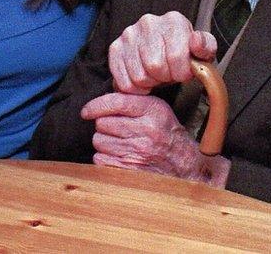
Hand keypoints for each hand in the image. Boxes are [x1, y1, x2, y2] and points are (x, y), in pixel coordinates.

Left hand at [81, 92, 228, 185]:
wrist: (184, 164)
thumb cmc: (166, 133)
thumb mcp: (157, 110)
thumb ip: (133, 101)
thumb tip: (101, 101)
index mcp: (153, 111)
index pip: (116, 102)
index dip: (95, 106)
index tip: (86, 111)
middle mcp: (145, 131)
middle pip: (102, 123)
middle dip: (105, 125)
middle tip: (117, 130)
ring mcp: (136, 152)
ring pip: (99, 141)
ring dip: (104, 142)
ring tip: (120, 143)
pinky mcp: (128, 169)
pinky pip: (99, 159)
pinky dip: (105, 157)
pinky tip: (119, 156)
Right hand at [108, 11, 217, 94]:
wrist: (166, 50)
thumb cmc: (185, 52)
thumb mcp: (203, 51)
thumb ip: (206, 46)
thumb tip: (195, 41)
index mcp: (173, 20)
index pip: (176, 56)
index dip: (181, 72)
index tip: (183, 72)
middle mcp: (148, 22)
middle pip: (155, 66)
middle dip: (165, 77)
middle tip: (169, 74)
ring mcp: (129, 34)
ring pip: (139, 76)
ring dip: (150, 83)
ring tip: (157, 75)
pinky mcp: (115, 48)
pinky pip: (124, 82)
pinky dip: (135, 88)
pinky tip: (144, 78)